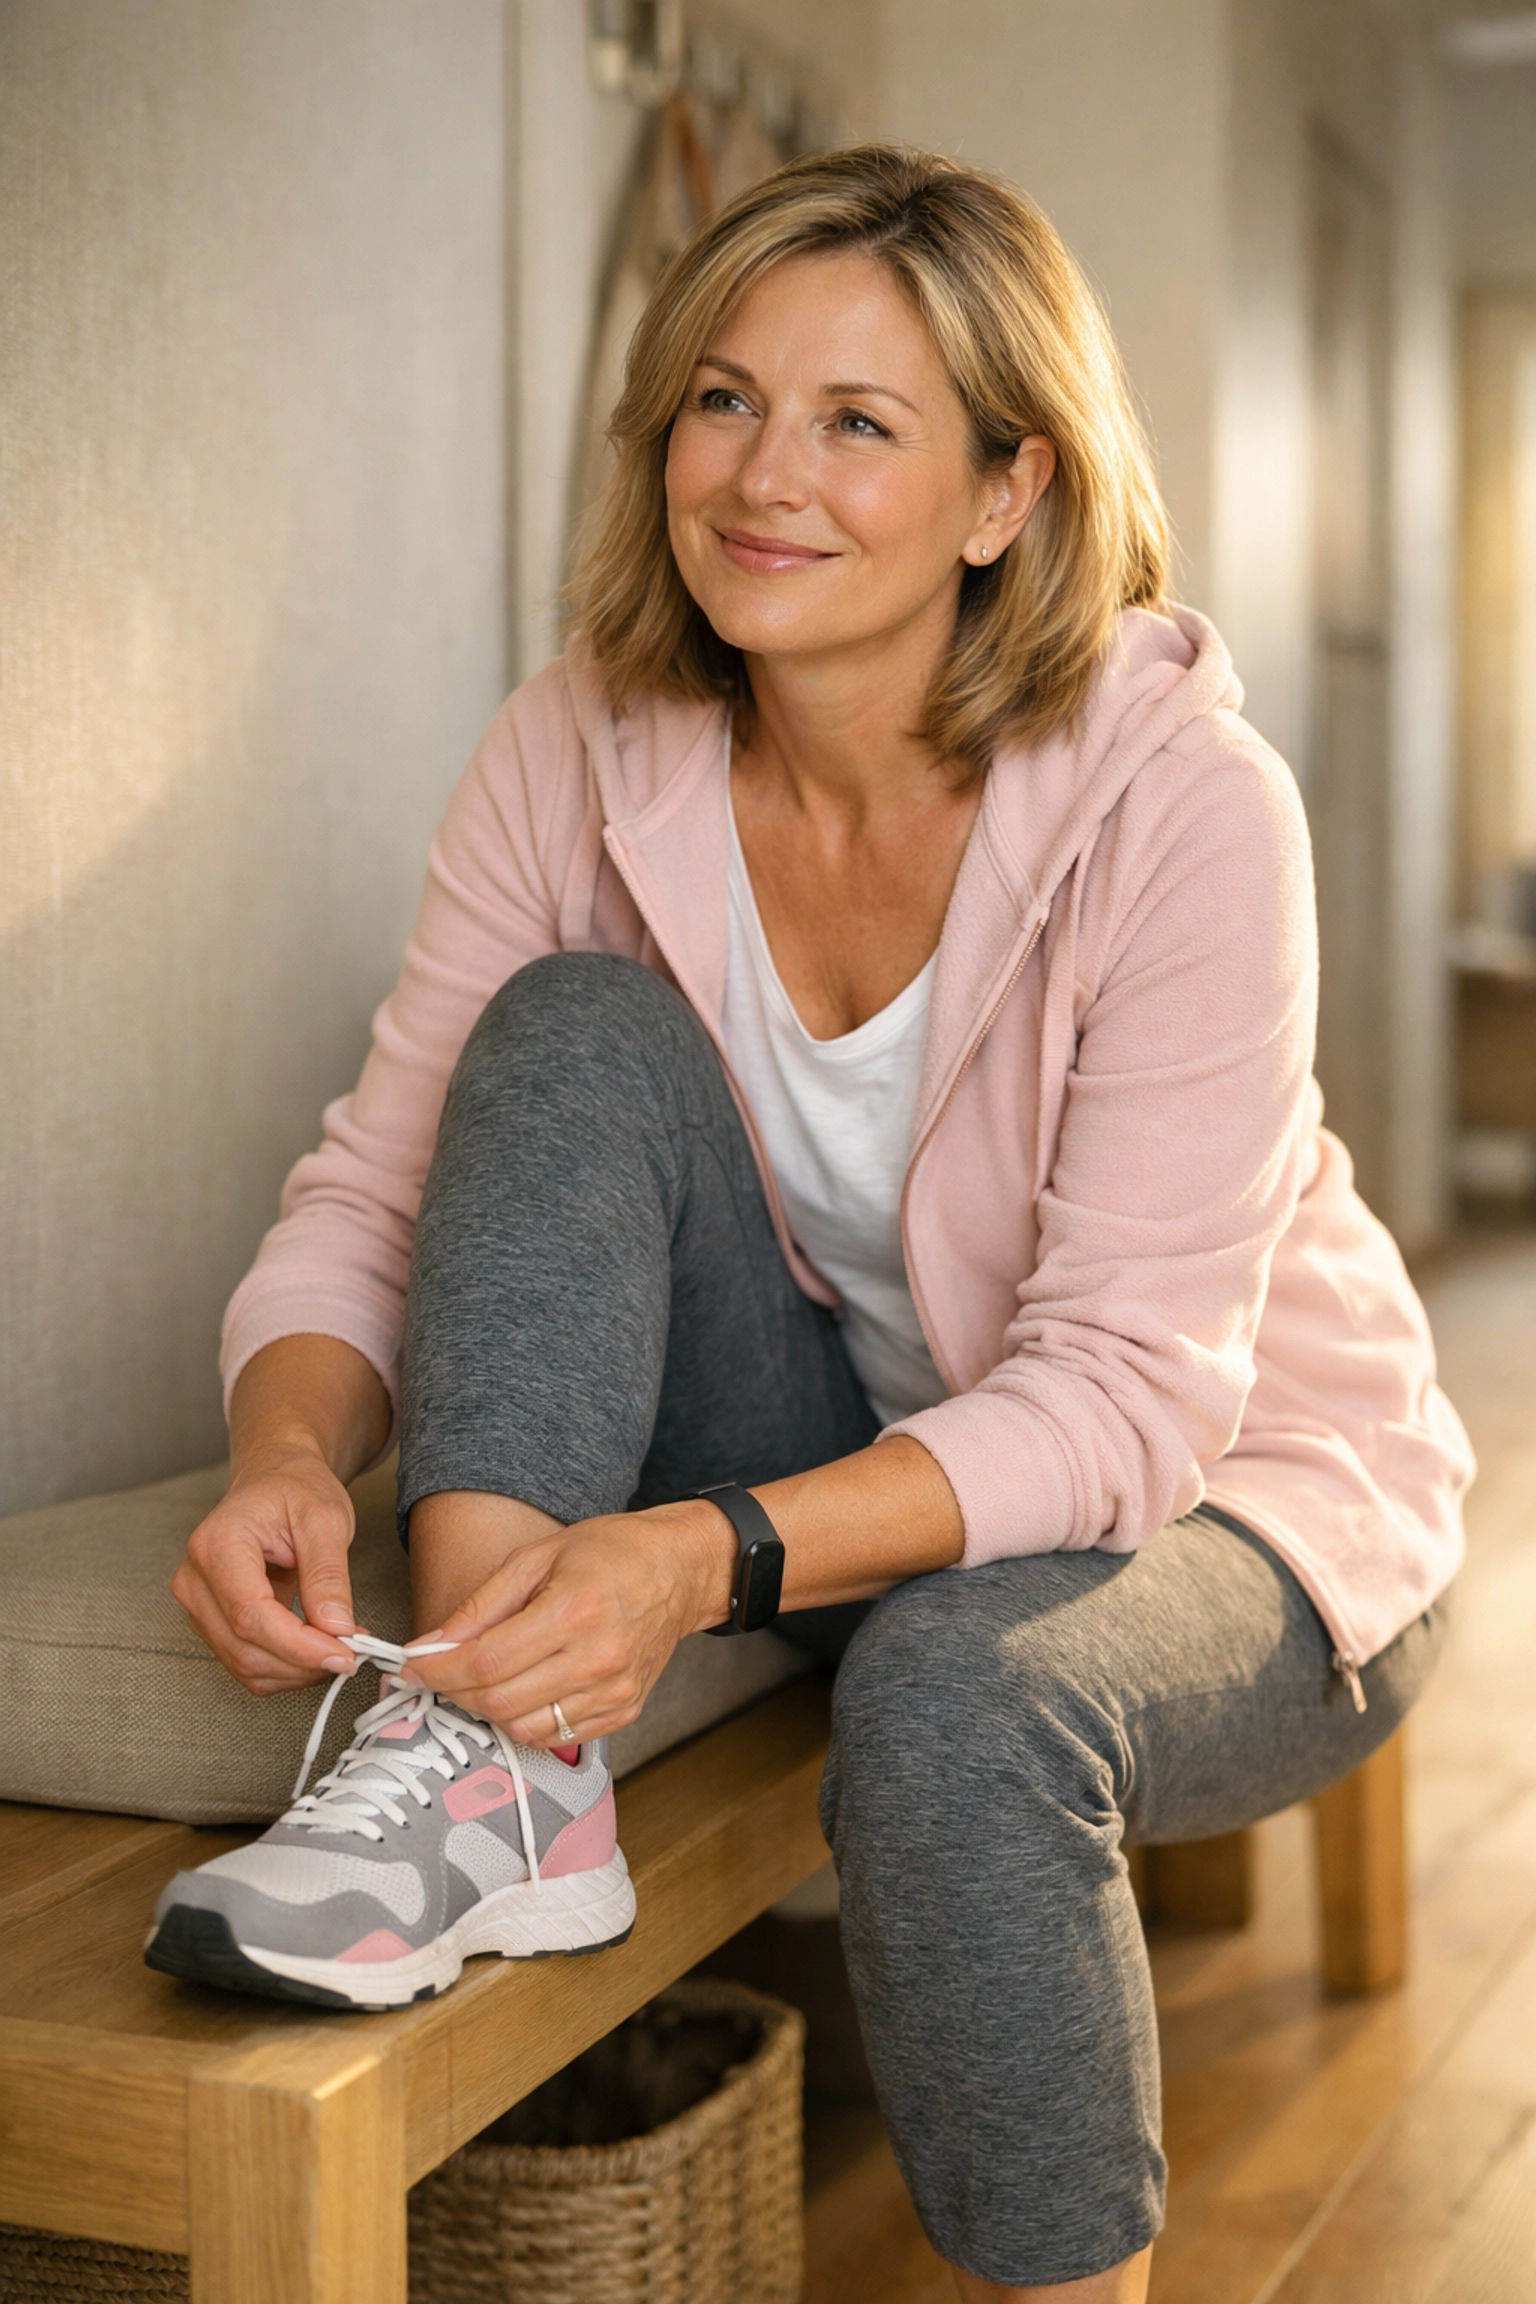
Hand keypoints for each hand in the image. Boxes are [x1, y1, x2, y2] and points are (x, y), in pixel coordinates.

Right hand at [171, 1446, 364, 1693]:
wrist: (274, 1480)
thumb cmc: (294, 1489)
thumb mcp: (326, 1518)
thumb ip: (328, 1574)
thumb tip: (335, 1628)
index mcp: (217, 1545)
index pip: (251, 1616)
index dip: (300, 1646)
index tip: (345, 1653)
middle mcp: (195, 1579)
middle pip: (244, 1648)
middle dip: (303, 1662)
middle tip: (353, 1652)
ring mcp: (199, 1604)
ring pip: (244, 1664)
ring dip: (296, 1670)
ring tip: (339, 1646)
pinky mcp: (212, 1621)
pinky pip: (245, 1661)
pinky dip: (285, 1666)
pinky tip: (316, 1648)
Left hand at [402, 1502, 733, 1744]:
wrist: (682, 1570)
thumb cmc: (611, 1552)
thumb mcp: (538, 1557)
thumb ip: (482, 1605)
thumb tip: (432, 1645)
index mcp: (574, 1611)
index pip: (487, 1661)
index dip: (439, 1671)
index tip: (411, 1668)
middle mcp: (599, 1659)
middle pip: (501, 1702)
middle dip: (455, 1693)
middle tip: (438, 1674)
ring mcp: (615, 1691)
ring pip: (525, 1728)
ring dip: (488, 1710)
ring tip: (480, 1681)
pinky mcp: (624, 1711)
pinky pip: (557, 1736)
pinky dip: (526, 1720)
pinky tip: (521, 1690)